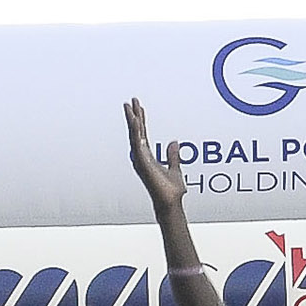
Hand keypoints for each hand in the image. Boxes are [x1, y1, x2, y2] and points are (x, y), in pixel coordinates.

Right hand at [125, 99, 185, 213]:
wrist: (170, 204)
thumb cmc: (171, 192)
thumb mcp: (176, 169)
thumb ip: (173, 156)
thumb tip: (174, 143)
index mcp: (148, 157)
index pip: (142, 134)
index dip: (141, 120)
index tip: (139, 108)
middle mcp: (142, 157)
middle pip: (136, 132)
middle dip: (134, 116)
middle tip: (131, 101)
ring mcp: (140, 160)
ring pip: (134, 136)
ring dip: (132, 121)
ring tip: (130, 106)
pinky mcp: (142, 163)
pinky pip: (138, 144)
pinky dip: (136, 132)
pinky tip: (136, 120)